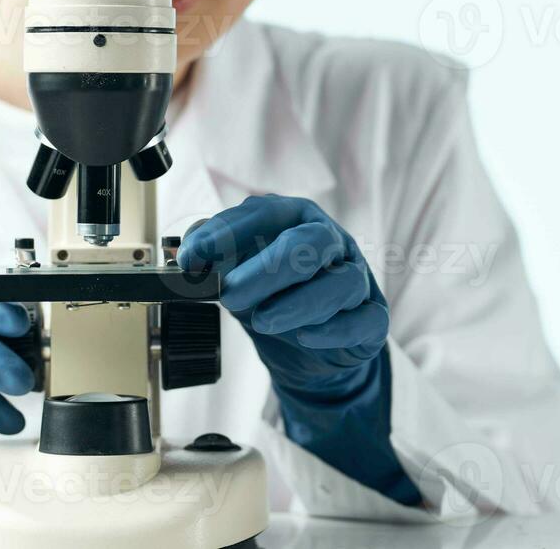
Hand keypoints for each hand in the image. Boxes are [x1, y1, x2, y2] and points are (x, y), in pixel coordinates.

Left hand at [177, 194, 387, 399]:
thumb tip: (188, 253)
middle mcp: (329, 241)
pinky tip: (306, 337)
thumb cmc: (271, 294)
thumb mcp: (236, 271)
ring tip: (262, 321)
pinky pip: (366, 319)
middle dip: (268, 268)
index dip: (227, 232)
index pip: (264, 213)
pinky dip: (336, 330)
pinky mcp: (371, 317)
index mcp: (294, 218)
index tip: (192, 256)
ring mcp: (355, 277)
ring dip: (299, 303)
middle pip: (310, 242)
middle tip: (231, 294)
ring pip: (342, 282)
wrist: (306, 344)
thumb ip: (212, 258)